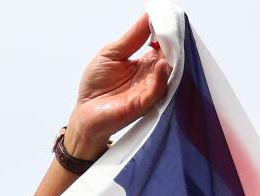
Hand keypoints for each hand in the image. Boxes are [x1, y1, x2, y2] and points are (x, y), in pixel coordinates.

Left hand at [65, 13, 171, 158]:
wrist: (85, 114)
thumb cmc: (96, 86)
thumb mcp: (111, 53)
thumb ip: (132, 37)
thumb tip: (148, 16)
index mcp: (145, 63)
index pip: (162, 45)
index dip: (165, 32)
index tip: (167, 19)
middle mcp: (151, 76)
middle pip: (169, 57)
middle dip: (172, 42)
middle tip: (174, 27)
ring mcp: (149, 89)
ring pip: (168, 72)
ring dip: (170, 57)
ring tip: (171, 42)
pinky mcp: (143, 103)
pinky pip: (157, 89)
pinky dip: (160, 76)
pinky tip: (159, 64)